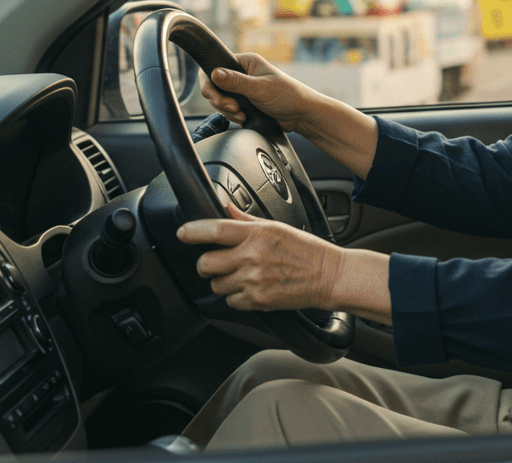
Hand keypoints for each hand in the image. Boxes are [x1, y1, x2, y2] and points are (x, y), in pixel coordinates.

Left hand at [176, 202, 342, 311]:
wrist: (329, 277)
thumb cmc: (306, 250)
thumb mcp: (277, 227)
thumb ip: (246, 221)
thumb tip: (226, 209)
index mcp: (257, 234)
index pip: (214, 230)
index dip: (192, 231)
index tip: (183, 233)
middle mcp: (252, 257)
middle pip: (205, 264)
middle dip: (206, 264)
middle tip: (215, 263)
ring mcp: (253, 281)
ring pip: (216, 285)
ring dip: (223, 282)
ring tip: (241, 276)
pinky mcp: (258, 301)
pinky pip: (230, 301)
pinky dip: (236, 297)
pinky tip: (251, 288)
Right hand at [199, 53, 316, 132]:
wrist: (301, 115)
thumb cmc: (287, 96)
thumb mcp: (260, 88)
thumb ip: (236, 82)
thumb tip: (214, 73)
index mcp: (245, 62)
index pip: (214, 67)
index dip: (210, 84)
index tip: (216, 98)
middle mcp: (242, 73)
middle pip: (214, 87)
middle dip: (220, 101)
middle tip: (234, 108)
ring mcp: (242, 89)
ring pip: (220, 100)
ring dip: (228, 111)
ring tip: (243, 115)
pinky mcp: (244, 103)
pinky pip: (228, 110)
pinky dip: (233, 116)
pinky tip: (245, 118)